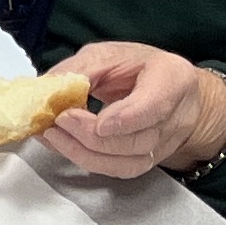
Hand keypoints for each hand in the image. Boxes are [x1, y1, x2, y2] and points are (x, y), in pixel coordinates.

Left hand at [39, 39, 225, 178]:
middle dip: (92, 136)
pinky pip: (122, 170)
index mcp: (172, 78)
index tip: (99, 124)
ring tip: (55, 136)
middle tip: (60, 121)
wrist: (166, 89)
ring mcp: (165, 143)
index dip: (127, 118)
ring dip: (86, 153)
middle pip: (139, 140)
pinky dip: (90, 161)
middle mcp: (175, 116)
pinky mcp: (150, 159)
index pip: (155, 105)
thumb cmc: (139, 67)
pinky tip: (66, 147)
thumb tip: (50, 89)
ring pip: (130, 162)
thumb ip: (82, 69)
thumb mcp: (109, 54)